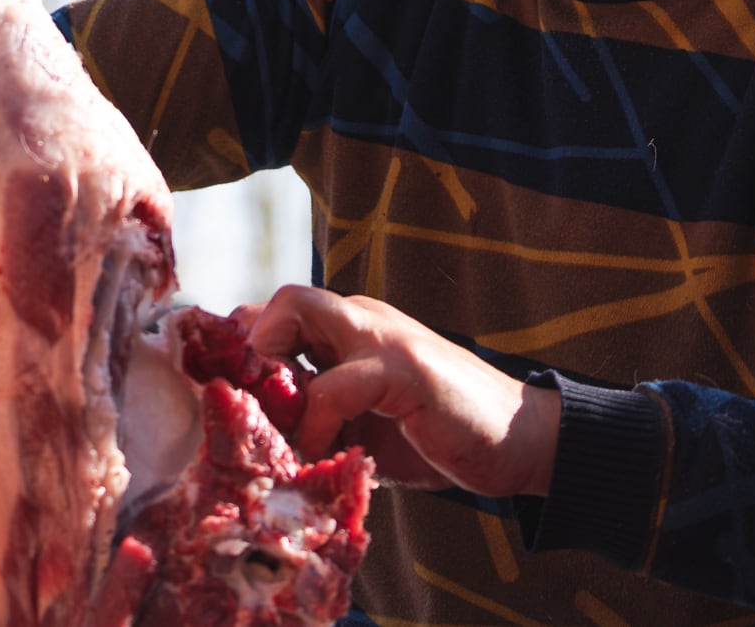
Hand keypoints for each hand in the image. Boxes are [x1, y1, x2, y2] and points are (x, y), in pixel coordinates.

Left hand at [239, 286, 560, 498]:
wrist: (522, 440)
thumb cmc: (438, 435)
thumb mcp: (363, 426)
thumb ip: (318, 419)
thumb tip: (258, 445)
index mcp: (350, 331)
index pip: (276, 316)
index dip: (243, 354)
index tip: (232, 404)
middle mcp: (361, 319)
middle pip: (278, 299)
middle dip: (247, 349)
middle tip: (251, 411)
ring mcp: (382, 337)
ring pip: (294, 311)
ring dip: (271, 375)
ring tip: (276, 431)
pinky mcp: (404, 368)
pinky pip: (333, 384)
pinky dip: (314, 423)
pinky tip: (322, 455)